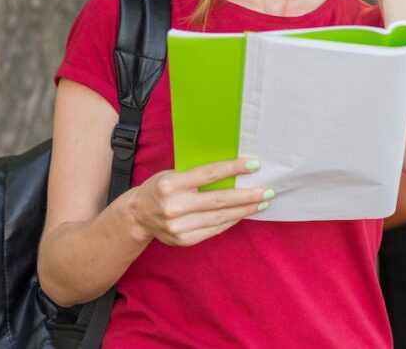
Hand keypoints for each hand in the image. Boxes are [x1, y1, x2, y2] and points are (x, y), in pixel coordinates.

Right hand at [128, 157, 273, 246]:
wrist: (137, 215)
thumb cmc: (161, 187)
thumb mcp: (173, 173)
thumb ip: (197, 174)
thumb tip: (234, 170)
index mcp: (171, 184)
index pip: (209, 174)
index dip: (233, 169)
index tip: (255, 165)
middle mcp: (174, 206)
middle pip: (219, 200)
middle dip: (247, 195)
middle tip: (268, 190)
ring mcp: (178, 226)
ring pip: (220, 217)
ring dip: (244, 209)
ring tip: (262, 202)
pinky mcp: (184, 240)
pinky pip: (214, 229)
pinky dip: (232, 221)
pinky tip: (243, 213)